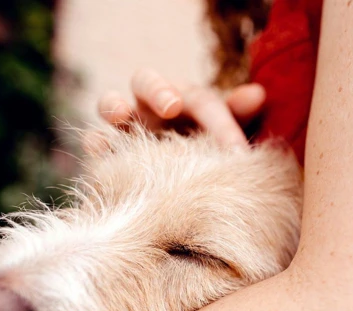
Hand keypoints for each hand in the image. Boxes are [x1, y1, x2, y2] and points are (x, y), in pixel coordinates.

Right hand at [97, 68, 264, 146]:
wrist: (182, 186)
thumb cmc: (208, 153)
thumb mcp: (229, 138)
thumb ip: (239, 116)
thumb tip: (258, 93)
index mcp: (187, 99)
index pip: (202, 100)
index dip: (220, 123)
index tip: (237, 151)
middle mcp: (152, 106)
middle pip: (146, 81)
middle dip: (158, 89)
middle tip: (171, 106)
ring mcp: (126, 127)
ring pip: (110, 103)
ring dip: (113, 105)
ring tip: (120, 115)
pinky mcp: (107, 152)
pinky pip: (95, 141)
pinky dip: (97, 144)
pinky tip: (103, 152)